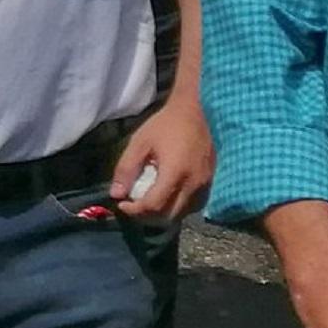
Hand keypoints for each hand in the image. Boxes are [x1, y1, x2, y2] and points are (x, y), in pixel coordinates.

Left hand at [111, 94, 211, 220]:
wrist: (197, 111)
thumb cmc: (167, 124)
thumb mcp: (140, 142)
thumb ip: (126, 168)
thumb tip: (116, 194)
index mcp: (176, 173)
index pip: (154, 205)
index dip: (135, 210)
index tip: (122, 204)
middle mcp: (194, 184)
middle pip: (169, 216)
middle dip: (147, 216)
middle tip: (133, 205)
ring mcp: (205, 185)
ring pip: (182, 213)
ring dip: (163, 213)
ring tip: (148, 200)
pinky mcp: (211, 183)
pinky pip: (193, 206)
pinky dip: (177, 207)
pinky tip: (166, 195)